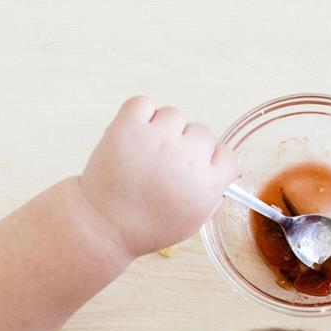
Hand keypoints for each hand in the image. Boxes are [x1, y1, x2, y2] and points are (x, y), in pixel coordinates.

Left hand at [78, 96, 236, 256]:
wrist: (104, 226)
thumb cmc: (146, 227)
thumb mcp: (192, 222)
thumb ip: (211, 195)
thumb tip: (216, 172)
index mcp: (207, 184)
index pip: (226, 155)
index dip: (211, 160)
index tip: (198, 165)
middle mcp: (186, 158)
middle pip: (202, 132)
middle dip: (187, 144)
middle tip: (166, 162)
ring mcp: (157, 139)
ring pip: (174, 115)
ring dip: (163, 128)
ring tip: (146, 150)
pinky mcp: (129, 126)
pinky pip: (144, 103)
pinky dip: (140, 114)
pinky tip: (135, 135)